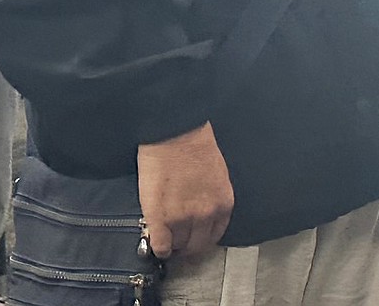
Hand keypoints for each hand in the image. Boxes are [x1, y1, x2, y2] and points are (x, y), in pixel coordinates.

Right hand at [137, 121, 233, 258]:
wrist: (175, 133)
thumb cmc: (195, 146)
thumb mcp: (217, 175)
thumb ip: (212, 199)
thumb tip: (202, 216)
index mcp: (223, 203)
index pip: (215, 236)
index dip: (201, 239)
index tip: (194, 239)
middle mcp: (206, 214)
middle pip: (196, 246)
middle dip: (186, 244)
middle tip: (178, 241)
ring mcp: (183, 218)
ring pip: (177, 246)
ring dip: (171, 242)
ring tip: (165, 233)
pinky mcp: (160, 218)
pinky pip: (160, 246)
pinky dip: (157, 246)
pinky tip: (155, 239)